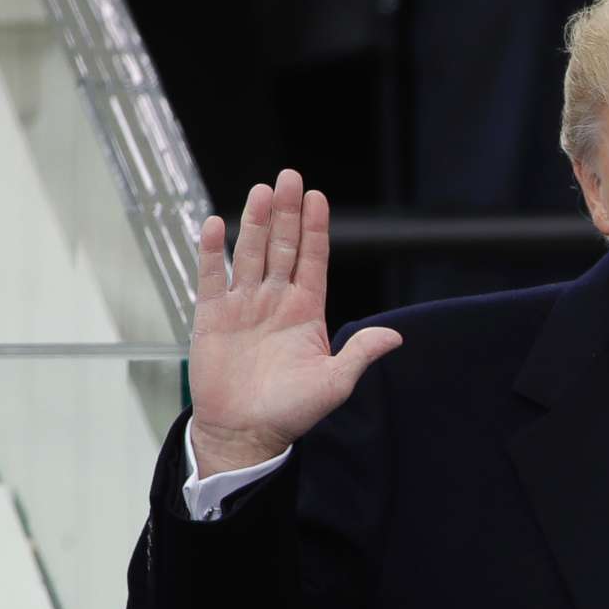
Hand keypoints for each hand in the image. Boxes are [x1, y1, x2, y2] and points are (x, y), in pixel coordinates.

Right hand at [187, 171, 401, 474]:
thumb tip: (396, 336)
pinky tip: (216, 224)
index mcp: (307, 312)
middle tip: (288, 177)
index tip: (317, 197)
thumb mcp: (335, 383)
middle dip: (287, 213)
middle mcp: (275, 301)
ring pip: (250, 253)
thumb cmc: (292, 411)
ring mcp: (244, 305)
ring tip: (262, 191)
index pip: (313, 260)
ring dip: (256, 223)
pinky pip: (212, 276)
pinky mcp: (213, 316)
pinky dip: (212, 251)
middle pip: (283, 247)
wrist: (247, 431)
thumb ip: (360, 354)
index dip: (316, 229)